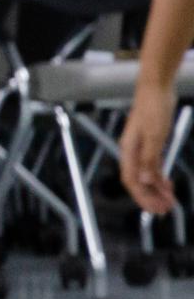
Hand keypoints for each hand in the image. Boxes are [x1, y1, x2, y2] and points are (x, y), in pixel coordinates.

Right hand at [120, 77, 178, 215]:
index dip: (143, 197)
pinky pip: (152, 165)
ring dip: (156, 189)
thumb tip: (143, 180)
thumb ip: (149, 159)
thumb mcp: (155, 136)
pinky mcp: (150, 142)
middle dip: (150, 196)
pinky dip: (159, 176)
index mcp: (129, 150)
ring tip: (169, 200)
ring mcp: (141, 147)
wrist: (156, 88)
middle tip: (165, 210)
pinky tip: (167, 182)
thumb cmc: (153, 108)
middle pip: (138, 180)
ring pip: (145, 174)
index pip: (132, 180)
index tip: (155, 209)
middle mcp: (132, 151)